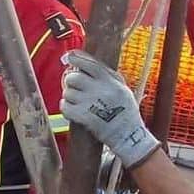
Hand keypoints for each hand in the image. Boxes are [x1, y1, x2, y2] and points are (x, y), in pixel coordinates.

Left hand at [60, 50, 157, 167]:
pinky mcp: (83, 117)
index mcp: (110, 81)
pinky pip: (65, 107)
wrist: (129, 136)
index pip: (89, 64)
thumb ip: (107, 76)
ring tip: (78, 102)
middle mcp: (100, 90)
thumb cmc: (126, 112)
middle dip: (71, 81)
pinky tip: (73, 111)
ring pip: (68, 92)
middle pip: (73, 77)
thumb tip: (85, 65)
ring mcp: (90, 104)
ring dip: (69, 97)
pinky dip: (66, 108)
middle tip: (75, 86)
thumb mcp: (123, 89)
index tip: (69, 57)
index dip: (76, 58)